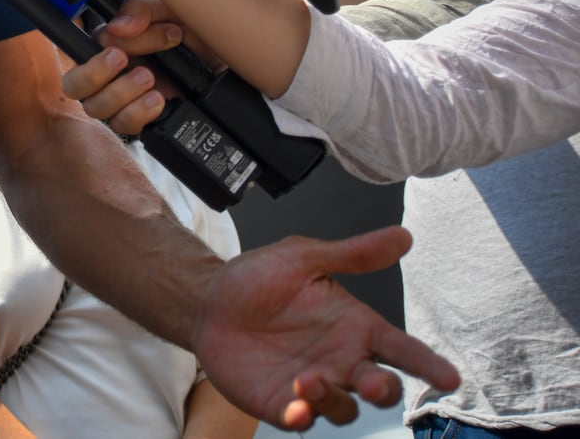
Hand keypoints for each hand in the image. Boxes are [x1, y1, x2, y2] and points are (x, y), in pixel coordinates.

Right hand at [62, 0, 210, 133]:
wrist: (233, 56)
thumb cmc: (198, 29)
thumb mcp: (171, 8)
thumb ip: (142, 10)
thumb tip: (118, 27)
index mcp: (112, 44)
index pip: (80, 54)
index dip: (93, 58)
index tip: (117, 53)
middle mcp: (113, 73)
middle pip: (76, 87)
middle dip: (95, 77)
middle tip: (123, 63)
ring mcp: (127, 98)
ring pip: (98, 109)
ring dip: (120, 94)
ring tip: (150, 80)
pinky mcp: (145, 118)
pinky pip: (126, 126)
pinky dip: (139, 114)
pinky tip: (159, 101)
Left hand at [194, 227, 458, 430]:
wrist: (208, 301)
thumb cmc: (256, 279)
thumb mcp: (303, 258)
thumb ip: (352, 254)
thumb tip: (402, 236)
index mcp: (354, 327)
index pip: (400, 348)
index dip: (427, 363)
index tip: (449, 378)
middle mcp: (340, 360)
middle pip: (381, 388)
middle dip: (384, 390)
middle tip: (371, 380)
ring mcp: (313, 385)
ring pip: (345, 408)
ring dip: (335, 400)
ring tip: (308, 380)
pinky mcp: (281, 403)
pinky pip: (302, 420)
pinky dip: (303, 418)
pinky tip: (295, 407)